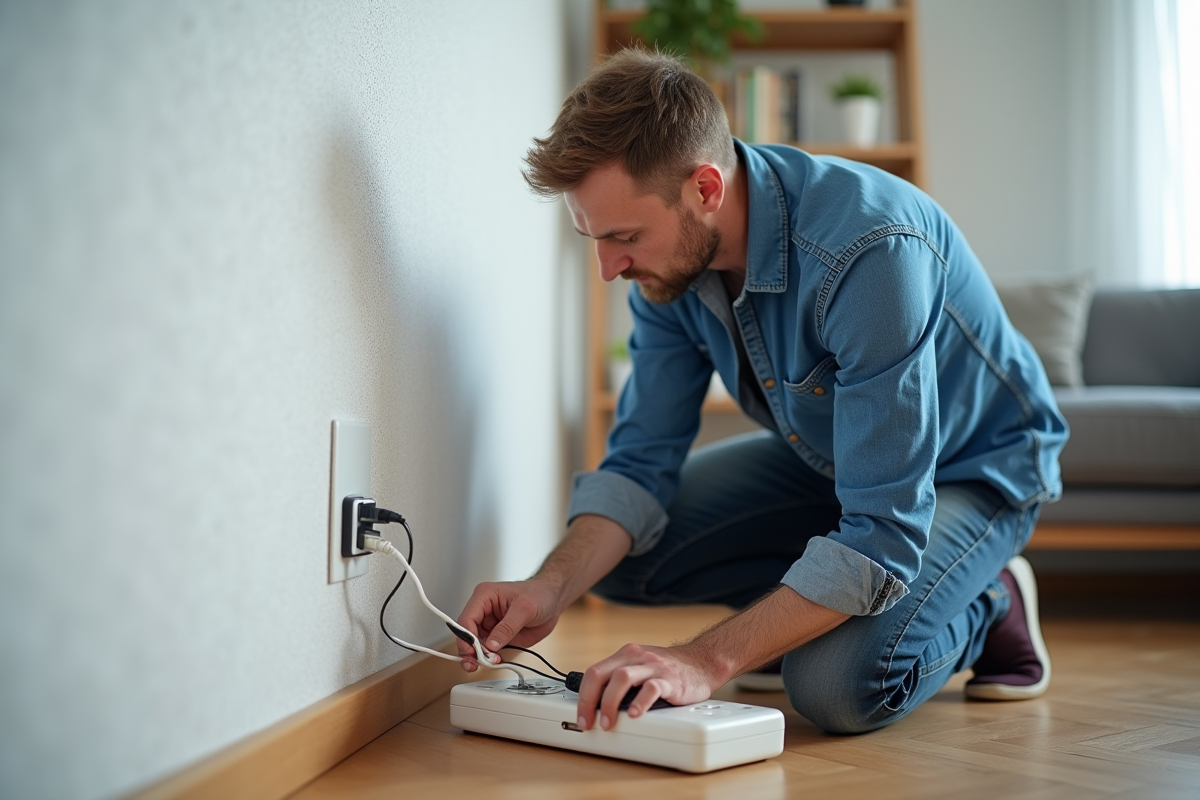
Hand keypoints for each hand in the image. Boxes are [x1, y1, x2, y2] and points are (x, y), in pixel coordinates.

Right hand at [455, 578, 562, 671]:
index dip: (466, 637)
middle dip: (470, 651)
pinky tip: (495, 661)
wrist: (552, 601)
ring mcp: (490, 625)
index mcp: (484, 596)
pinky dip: (488, 659)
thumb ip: (507, 628)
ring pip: (473, 645)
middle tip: (478, 663)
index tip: (473, 651)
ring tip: (488, 663)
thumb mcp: (525, 609)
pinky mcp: (497, 637)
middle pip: (466, 635)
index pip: (466, 619)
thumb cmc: (539, 594)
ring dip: (478, 657)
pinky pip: (487, 651)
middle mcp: (483, 611)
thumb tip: (491, 645)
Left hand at [574, 642, 719, 730]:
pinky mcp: (670, 679)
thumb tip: (597, 707)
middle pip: (601, 674)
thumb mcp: (640, 668)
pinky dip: (640, 702)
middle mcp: (636, 657)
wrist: (702, 662)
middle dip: (589, 701)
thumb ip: (620, 681)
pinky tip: (635, 715)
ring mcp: (653, 666)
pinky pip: (651, 688)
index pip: (594, 673)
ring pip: (622, 678)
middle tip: (589, 723)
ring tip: (608, 723)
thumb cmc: (668, 670)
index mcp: (625, 655)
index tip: (582, 717)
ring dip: (610, 703)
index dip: (583, 697)